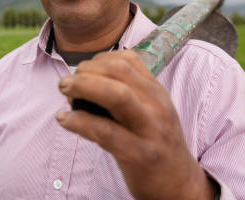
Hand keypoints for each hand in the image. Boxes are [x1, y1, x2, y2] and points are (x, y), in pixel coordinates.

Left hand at [56, 50, 215, 199]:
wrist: (179, 184)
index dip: (98, 60)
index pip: (127, 61)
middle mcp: (156, 106)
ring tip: (65, 91)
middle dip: (86, 70)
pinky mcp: (139, 154)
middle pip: (119, 72)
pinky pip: (105, 132)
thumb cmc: (156, 144)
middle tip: (66, 82)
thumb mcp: (152, 111)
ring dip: (83, 87)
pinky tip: (65, 120)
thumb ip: (128, 92)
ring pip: (117, 95)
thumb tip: (87, 77)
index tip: (82, 70)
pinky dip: (79, 121)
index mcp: (157, 92)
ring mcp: (149, 130)